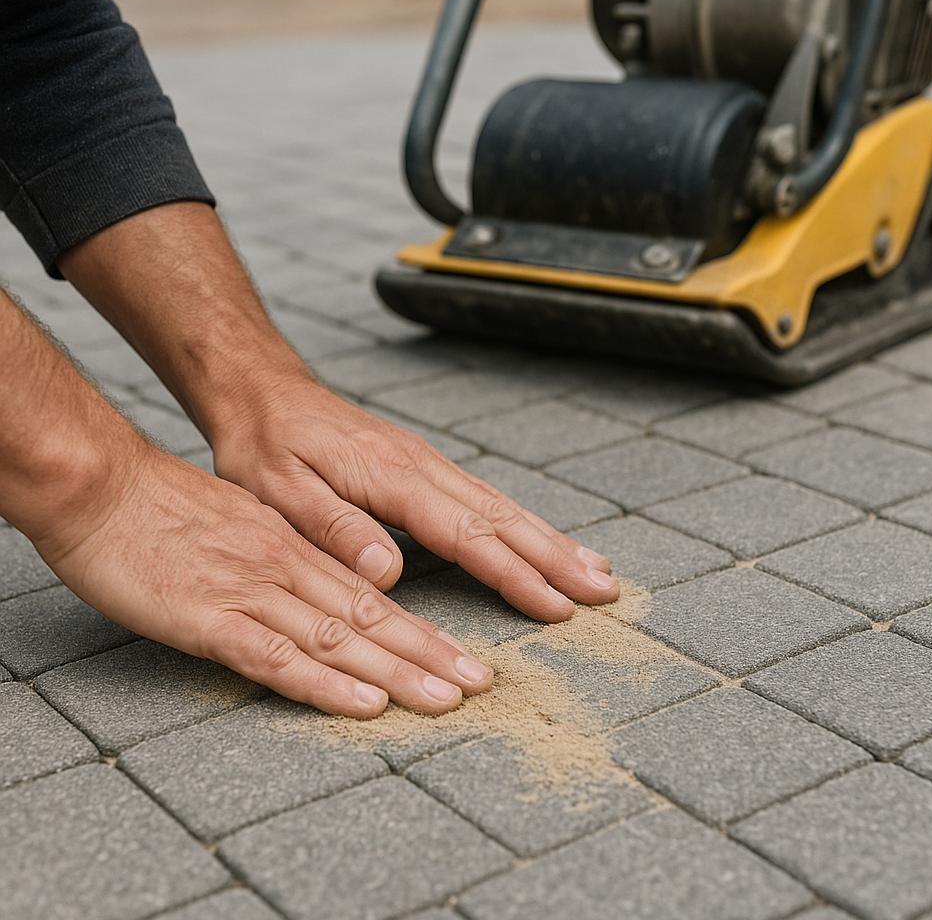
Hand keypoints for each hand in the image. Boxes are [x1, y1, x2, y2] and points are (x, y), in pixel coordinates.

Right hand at [38, 441, 495, 716]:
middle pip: (372, 616)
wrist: (103, 486)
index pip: (375, 594)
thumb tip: (331, 588)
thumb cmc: (168, 510)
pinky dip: (324, 682)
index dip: (424, 631)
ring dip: (397, 669)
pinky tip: (363, 702)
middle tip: (481, 684)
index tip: (467, 659)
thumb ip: (288, 558)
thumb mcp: (244, 524)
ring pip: (340, 635)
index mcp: (296, 547)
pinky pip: (276, 656)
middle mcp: (287, 567)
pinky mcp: (210, 617)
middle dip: (431, 653)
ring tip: (446, 697)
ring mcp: (252, 590)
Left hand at [210, 375, 616, 622]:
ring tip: (594, 568)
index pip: (466, 533)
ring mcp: (426, 463)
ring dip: (550, 539)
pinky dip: (520, 522)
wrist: (263, 390)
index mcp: (392, 476)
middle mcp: (421, 466)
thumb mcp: (277, 490)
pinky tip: (539, 539)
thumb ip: (334, 528)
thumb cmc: (265, 444)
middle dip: (556, 556)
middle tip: (604, 590)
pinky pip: (483, 496)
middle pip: (502, 517)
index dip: (513, 573)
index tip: (554, 605)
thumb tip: (386, 572)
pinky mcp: (421, 465)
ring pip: (500, 505)